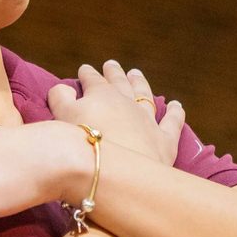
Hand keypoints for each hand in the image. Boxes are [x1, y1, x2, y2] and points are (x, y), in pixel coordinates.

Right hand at [46, 61, 184, 167]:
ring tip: (136, 74)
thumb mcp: (61, 116)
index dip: (87, 74)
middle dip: (114, 73)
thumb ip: (60, 98)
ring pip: (145, 95)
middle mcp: (126, 102)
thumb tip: (62, 87)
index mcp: (101, 94)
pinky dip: (175, 112)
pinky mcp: (163, 140)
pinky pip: (172, 121)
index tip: (85, 69)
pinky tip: (176, 105)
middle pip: (120, 83)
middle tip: (111, 65)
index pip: (93, 80)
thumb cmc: (79, 143)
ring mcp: (147, 119)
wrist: (107, 171)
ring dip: (140, 84)